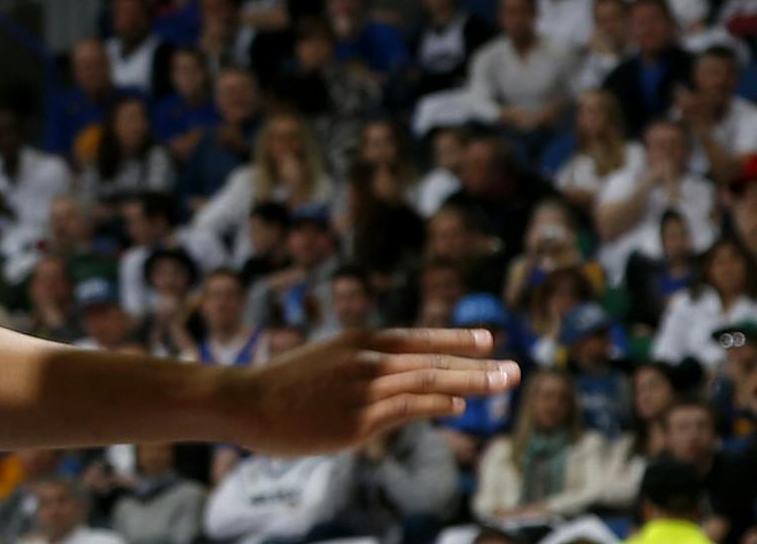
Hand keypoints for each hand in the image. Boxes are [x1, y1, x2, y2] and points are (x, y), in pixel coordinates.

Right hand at [226, 328, 514, 454]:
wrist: (245, 401)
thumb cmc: (282, 385)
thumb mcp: (325, 361)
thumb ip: (362, 369)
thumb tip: (395, 381)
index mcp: (355, 342)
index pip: (416, 339)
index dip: (454, 339)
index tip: (488, 340)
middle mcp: (364, 361)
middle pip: (431, 360)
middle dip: (478, 365)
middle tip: (515, 369)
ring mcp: (362, 390)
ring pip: (427, 381)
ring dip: (471, 383)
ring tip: (504, 385)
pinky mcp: (356, 421)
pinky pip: (406, 409)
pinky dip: (436, 403)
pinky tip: (459, 405)